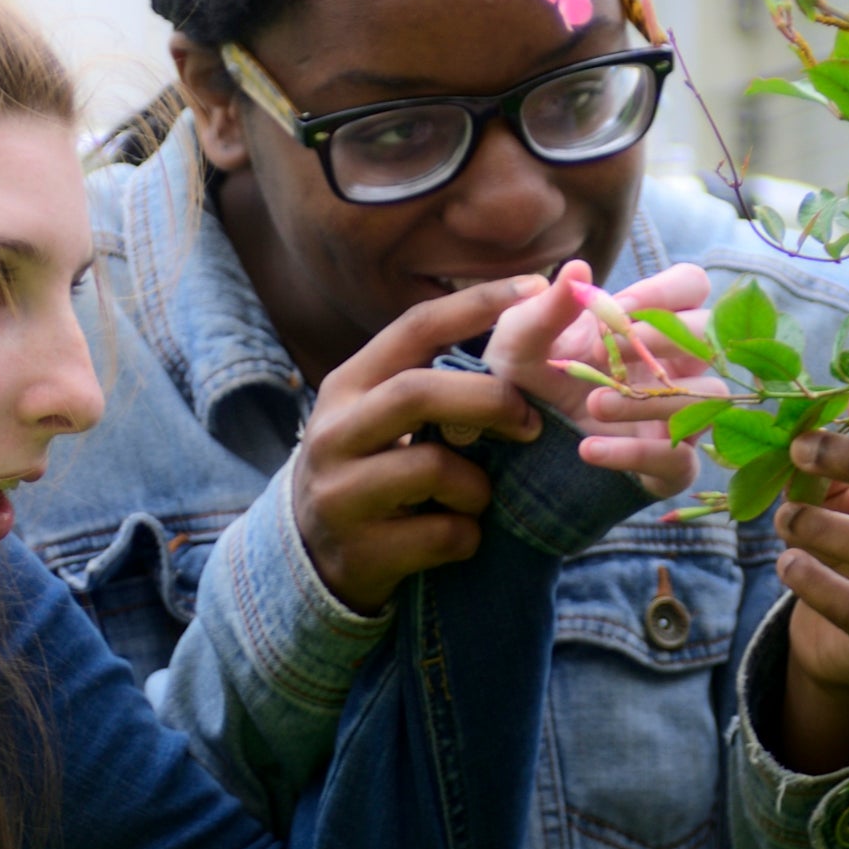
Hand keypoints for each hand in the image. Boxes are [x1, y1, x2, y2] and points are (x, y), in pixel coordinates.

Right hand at [292, 277, 547, 613]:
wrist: (314, 557)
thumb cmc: (373, 469)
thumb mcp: (380, 416)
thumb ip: (431, 380)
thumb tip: (519, 325)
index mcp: (347, 386)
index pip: (413, 328)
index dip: (475, 305)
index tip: (534, 290)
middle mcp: (334, 432)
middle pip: (416, 392)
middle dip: (488, 400)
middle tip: (530, 422)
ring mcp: (341, 493)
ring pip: (433, 468)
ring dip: (478, 485)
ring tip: (474, 498)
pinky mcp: (361, 550)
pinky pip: (443, 534)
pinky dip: (468, 535)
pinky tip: (455, 536)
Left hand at [487, 259, 718, 499]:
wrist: (509, 432)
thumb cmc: (527, 370)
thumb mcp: (522, 337)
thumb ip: (549, 306)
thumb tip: (577, 269)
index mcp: (651, 322)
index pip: (692, 286)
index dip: (664, 292)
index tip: (618, 310)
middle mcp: (674, 364)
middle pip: (708, 337)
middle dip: (661, 341)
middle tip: (605, 353)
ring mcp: (677, 413)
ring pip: (706, 398)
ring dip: (650, 400)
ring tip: (594, 404)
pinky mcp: (669, 464)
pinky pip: (678, 460)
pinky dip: (634, 455)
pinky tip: (588, 449)